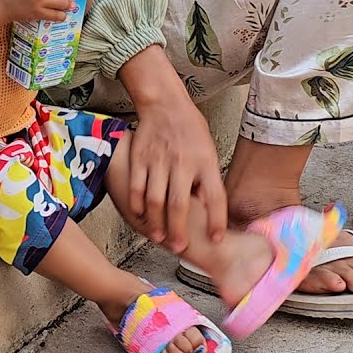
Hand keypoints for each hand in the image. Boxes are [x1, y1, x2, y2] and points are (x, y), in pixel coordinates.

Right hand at [119, 48, 227, 250]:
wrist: (165, 104)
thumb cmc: (191, 131)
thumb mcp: (209, 152)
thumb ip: (207, 180)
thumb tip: (207, 211)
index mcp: (206, 162)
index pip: (215, 197)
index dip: (216, 221)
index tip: (216, 239)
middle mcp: (183, 162)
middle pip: (179, 204)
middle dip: (179, 230)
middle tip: (179, 248)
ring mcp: (159, 160)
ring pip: (155, 199)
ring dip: (156, 223)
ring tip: (158, 238)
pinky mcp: (140, 158)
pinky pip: (136, 186)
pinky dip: (137, 204)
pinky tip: (140, 215)